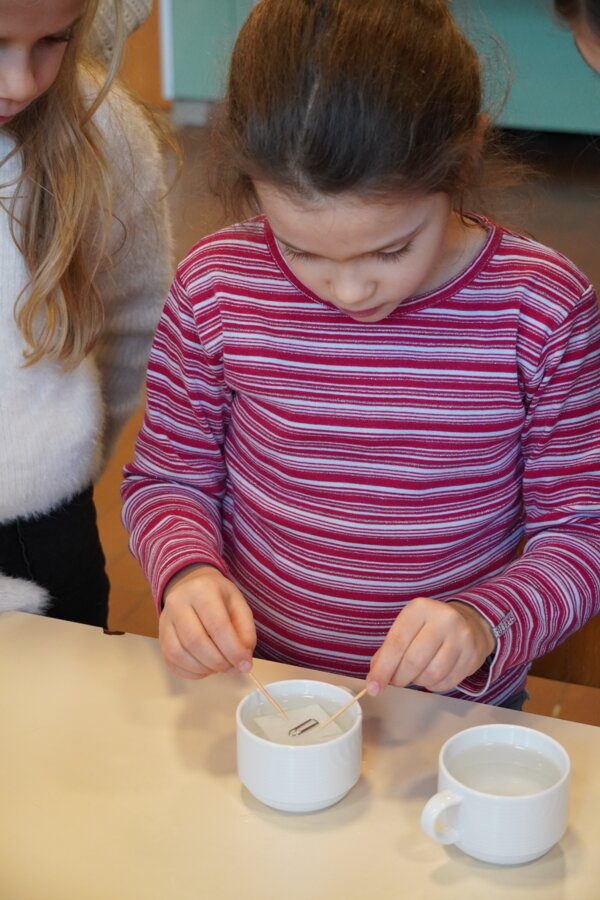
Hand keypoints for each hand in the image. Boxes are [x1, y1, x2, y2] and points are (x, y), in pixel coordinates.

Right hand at [159, 565, 256, 679]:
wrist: (191, 587)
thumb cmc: (219, 598)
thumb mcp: (239, 605)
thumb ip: (246, 632)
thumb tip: (242, 661)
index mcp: (202, 589)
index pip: (217, 625)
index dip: (233, 650)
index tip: (245, 665)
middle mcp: (177, 603)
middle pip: (196, 641)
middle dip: (218, 662)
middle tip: (233, 668)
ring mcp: (164, 621)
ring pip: (179, 654)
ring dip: (204, 669)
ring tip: (220, 667)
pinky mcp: (160, 638)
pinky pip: (172, 662)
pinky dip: (192, 672)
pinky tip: (206, 668)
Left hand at [367, 597, 494, 694]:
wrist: (469, 623)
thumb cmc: (429, 627)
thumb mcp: (407, 627)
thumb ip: (388, 650)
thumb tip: (374, 679)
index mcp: (420, 608)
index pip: (397, 643)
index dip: (383, 669)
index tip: (372, 687)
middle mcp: (443, 620)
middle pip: (414, 661)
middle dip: (399, 678)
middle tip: (395, 680)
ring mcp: (461, 638)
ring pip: (431, 674)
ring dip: (418, 681)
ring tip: (416, 674)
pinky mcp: (472, 656)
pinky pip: (446, 682)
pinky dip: (433, 685)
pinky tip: (431, 676)